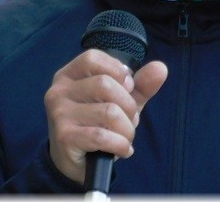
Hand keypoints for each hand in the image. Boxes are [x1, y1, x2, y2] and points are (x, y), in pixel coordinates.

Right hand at [44, 48, 167, 183]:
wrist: (76, 162)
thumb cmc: (98, 123)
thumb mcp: (121, 100)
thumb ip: (140, 85)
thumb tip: (160, 68)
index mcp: (70, 74)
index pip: (92, 57)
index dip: (117, 71)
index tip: (128, 88)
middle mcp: (59, 90)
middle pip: (104, 84)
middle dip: (129, 106)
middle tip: (130, 120)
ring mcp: (59, 113)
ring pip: (108, 112)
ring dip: (127, 129)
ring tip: (126, 137)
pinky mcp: (64, 136)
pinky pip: (102, 136)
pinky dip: (121, 145)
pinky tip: (123, 149)